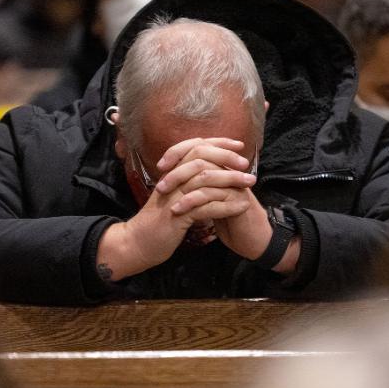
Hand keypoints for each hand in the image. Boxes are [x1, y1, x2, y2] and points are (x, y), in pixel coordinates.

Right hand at [96, 138, 254, 281]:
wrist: (138, 243)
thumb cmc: (159, 221)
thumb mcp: (173, 196)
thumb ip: (187, 182)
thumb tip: (211, 171)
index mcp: (172, 173)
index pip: (195, 147)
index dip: (218, 143)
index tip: (239, 145)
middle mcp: (171, 180)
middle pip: (201, 158)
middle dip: (227, 159)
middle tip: (247, 165)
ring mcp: (173, 197)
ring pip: (205, 180)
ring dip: (231, 181)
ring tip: (250, 185)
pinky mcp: (177, 216)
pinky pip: (206, 207)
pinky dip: (226, 206)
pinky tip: (242, 207)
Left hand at [159, 138, 299, 273]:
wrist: (251, 239)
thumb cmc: (229, 218)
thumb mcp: (211, 196)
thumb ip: (199, 182)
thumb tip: (177, 171)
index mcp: (224, 165)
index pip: (200, 146)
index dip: (178, 152)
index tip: (161, 165)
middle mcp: (231, 170)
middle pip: (201, 157)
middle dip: (177, 171)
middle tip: (160, 185)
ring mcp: (236, 185)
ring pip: (205, 175)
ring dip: (181, 186)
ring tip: (165, 197)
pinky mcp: (238, 201)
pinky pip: (211, 197)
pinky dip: (192, 203)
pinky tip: (178, 211)